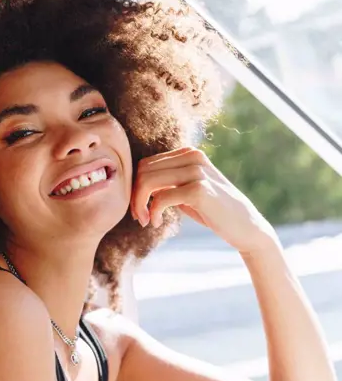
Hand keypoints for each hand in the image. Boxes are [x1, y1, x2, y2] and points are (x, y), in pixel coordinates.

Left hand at [131, 147, 277, 253]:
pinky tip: (158, 223)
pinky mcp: (199, 190)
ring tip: (147, 221)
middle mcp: (193, 156)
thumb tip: (134, 183)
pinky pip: (160, 198)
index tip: (140, 209)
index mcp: (189, 153)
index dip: (136, 187)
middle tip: (141, 218)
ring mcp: (197, 171)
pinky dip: (153, 212)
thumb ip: (166, 182)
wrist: (246, 227)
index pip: (146, 164)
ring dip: (140, 205)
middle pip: (143, 171)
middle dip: (135, 196)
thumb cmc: (213, 211)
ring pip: (148, 181)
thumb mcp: (186, 191)